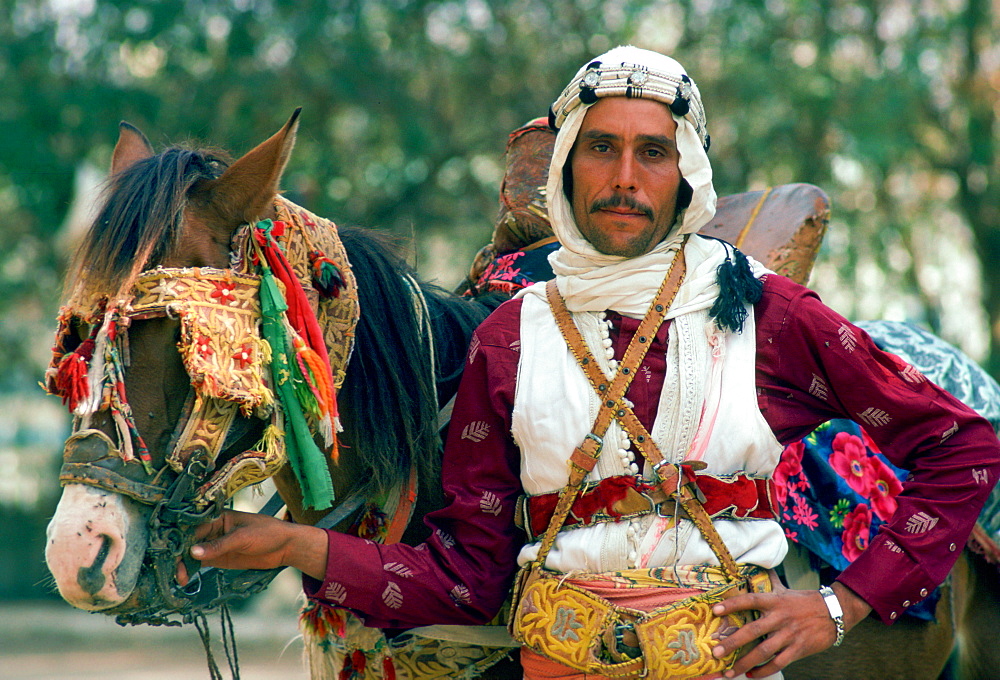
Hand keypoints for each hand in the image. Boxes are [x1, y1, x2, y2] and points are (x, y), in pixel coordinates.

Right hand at [176, 510, 327, 584]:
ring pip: (193, 554)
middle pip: (190, 541)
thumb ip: (219, 545)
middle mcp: (213, 529)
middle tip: (173, 569)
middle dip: (179, 554)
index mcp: (218, 517)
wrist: (285, 547)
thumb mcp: (242, 537)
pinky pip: (201, 563)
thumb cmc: (267, 533)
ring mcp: (216, 544)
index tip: (169, 551)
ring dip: (183, 564)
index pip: (194, 527)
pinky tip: (184, 578)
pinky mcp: (220, 558)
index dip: (180, 538)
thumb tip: (193, 553)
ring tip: (178, 577)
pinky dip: (191, 569)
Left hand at [709, 573, 871, 678]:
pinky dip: (764, 670)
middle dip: (732, 643)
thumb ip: (769, 582)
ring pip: (764, 651)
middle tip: (716, 652)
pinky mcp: (799, 649)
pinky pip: (779, 663)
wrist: (835, 611)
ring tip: (729, 670)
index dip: (732, 604)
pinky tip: (752, 675)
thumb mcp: (785, 590)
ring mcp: (790, 635)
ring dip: (745, 662)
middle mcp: (780, 617)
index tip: (714, 610)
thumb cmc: (804, 601)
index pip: (750, 600)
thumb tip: (753, 567)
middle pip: (752, 631)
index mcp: (775, 601)